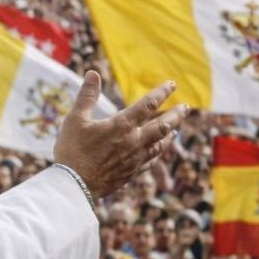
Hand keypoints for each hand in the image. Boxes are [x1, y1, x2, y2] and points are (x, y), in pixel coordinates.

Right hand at [54, 73, 188, 198]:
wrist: (74, 185)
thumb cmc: (72, 150)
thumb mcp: (75, 119)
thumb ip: (86, 96)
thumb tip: (93, 73)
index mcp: (122, 125)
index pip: (148, 104)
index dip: (161, 92)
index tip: (172, 84)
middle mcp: (134, 141)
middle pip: (163, 125)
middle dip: (176, 115)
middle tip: (186, 108)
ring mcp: (135, 159)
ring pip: (160, 145)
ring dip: (170, 135)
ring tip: (175, 130)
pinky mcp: (131, 173)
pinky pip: (151, 161)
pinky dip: (157, 153)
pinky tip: (158, 152)